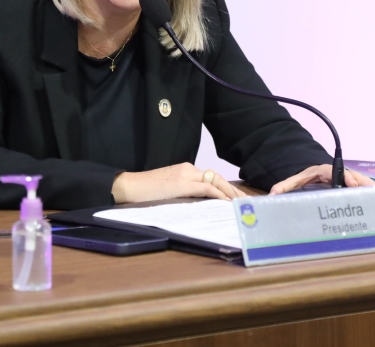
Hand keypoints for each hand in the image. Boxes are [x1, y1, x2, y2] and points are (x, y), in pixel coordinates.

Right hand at [112, 163, 247, 202]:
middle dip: (233, 189)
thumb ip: (184, 193)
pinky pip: (206, 188)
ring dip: (230, 192)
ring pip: (215, 181)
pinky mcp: (182, 183)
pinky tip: (227, 202)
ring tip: (240, 203)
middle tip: (246, 200)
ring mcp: (186, 174)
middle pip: (217, 177)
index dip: (226, 187)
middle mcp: (188, 169)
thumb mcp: (169, 191)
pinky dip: (219, 195)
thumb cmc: (145, 192)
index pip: (211, 177)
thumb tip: (200, 205)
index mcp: (185, 169)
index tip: (237, 197)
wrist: (128, 187)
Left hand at [269, 164, 374, 194]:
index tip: (352, 184)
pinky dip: (372, 197)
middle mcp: (339, 174)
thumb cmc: (307, 177)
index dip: (346, 177)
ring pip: (362, 184)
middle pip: (355, 177)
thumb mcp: (296, 181)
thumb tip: (272, 195)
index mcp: (325, 170)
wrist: (314, 174)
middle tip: (371, 195)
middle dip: (363, 185)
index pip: (338, 172)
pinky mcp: (353, 186)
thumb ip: (285, 186)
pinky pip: (365, 190)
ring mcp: (348, 179)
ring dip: (370, 192)